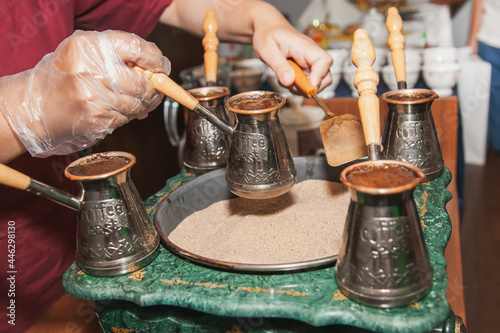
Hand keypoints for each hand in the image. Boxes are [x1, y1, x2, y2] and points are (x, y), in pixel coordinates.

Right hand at [0, 30, 169, 156]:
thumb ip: (118, 54)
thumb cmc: (64, 76)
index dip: (156, 58)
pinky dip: (127, 116)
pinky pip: (125, 119)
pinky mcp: (96, 119)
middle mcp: (92, 70)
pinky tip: (116, 110)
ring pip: (137, 104)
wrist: (36, 106)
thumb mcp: (84, 52)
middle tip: (153, 89)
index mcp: (90, 46)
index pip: (136, 48)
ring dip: (142, 105)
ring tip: (134, 101)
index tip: (162, 65)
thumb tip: (156, 67)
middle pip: (142, 82)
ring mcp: (94, 97)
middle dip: (153, 89)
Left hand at [252, 23, 332, 95]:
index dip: (318, 77)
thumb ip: (279, 66)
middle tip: (292, 86)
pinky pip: (308, 82)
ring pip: (317, 82)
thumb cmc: (267, 35)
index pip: (324, 61)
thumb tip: (289, 81)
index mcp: (305, 46)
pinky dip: (298, 86)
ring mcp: (310, 62)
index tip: (305, 87)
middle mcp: (312, 54)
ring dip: (302, 88)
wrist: (267, 28)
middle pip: (326, 76)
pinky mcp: (305, 68)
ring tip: (285, 81)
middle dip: (311, 88)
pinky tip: (286, 78)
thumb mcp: (267, 50)